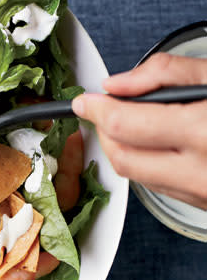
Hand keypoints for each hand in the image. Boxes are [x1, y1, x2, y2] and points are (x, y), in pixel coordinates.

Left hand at [71, 53, 206, 208]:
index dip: (95, 110)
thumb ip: (164, 74)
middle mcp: (202, 172)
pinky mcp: (204, 205)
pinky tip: (159, 143)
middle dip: (104, 130)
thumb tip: (116, 84)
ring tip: (133, 121)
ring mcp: (203, 194)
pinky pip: (157, 184)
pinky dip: (145, 162)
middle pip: (122, 156)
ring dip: (122, 147)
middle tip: (105, 109)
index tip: (84, 100)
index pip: (125, 126)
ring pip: (135, 174)